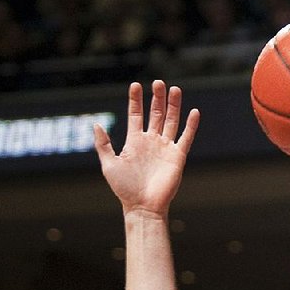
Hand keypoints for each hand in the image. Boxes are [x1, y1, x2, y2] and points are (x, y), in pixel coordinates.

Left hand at [94, 79, 199, 216]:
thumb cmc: (124, 189)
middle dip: (156, 98)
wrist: (143, 207)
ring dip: (173, 106)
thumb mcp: (109, 165)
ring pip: (171, 121)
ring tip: (174, 89)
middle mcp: (151, 142)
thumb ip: (103, 144)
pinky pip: (185, 137)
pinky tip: (193, 111)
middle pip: (155, 114)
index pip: (136, 115)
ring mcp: (165, 148)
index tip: (135, 85)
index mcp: (134, 142)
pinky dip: (190, 125)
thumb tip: (96, 124)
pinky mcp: (177, 157)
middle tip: (158, 82)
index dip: (135, 101)